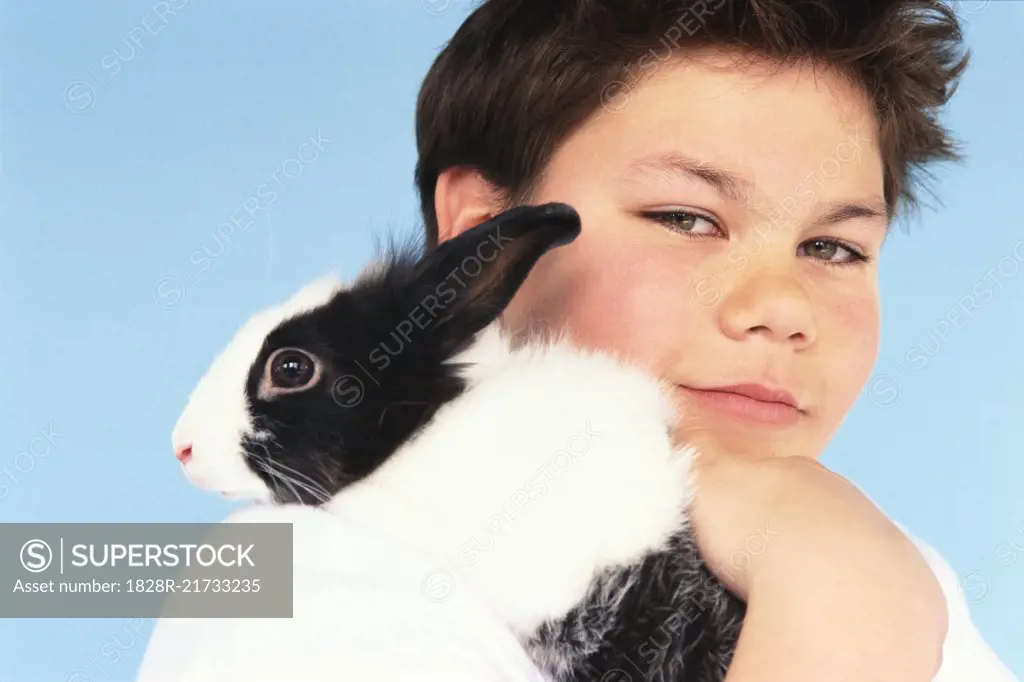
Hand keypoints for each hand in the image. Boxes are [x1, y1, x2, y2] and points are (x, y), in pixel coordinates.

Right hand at [689, 453, 948, 681]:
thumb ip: (689, 443)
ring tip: (787, 595)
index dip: (746, 501)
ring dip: (819, 565)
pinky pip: (870, 589)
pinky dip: (848, 598)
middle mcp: (843, 499)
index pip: (770, 480)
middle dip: (785, 532)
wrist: (836, 590)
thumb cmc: (763, 531)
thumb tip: (667, 401)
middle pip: (809, 511)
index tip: (728, 525)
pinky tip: (825, 614)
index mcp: (797, 472)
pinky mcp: (902, 587)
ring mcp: (878, 541)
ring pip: (843, 548)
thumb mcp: (706, 477)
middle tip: (752, 565)